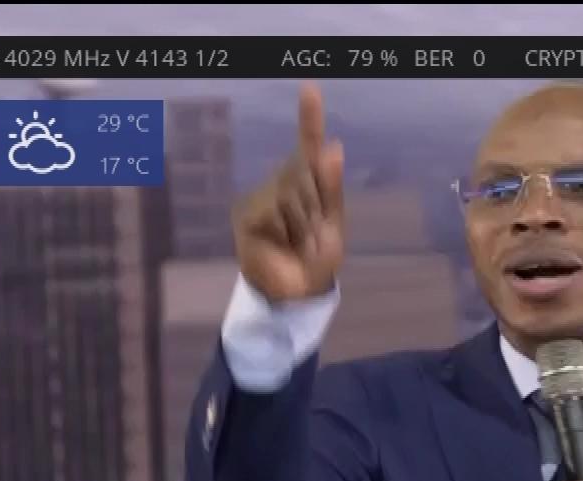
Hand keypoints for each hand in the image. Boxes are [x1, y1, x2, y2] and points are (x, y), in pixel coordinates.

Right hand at [233, 83, 345, 301]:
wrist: (298, 292)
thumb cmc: (317, 259)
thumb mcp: (333, 224)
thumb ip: (332, 187)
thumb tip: (334, 146)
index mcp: (308, 184)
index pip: (309, 145)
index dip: (309, 117)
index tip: (310, 87)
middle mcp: (284, 183)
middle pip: (306, 173)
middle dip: (318, 207)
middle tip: (314, 236)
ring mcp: (263, 197)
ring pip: (292, 192)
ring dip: (305, 224)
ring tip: (300, 244)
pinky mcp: (248, 213)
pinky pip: (274, 208)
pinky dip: (287, 229)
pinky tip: (282, 244)